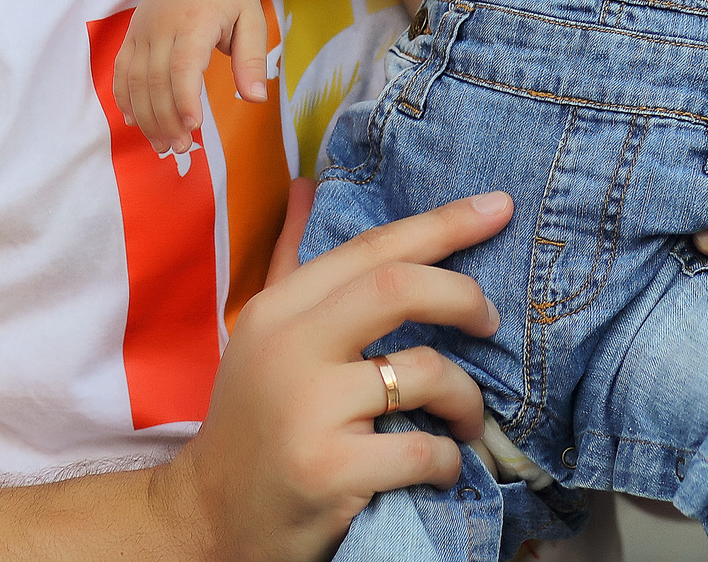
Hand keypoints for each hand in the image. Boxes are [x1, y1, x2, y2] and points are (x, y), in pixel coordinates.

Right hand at [113, 0, 272, 157]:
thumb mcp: (253, 20)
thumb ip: (252, 60)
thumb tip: (255, 99)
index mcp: (195, 20)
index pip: (182, 65)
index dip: (183, 99)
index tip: (193, 127)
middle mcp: (162, 24)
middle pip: (155, 80)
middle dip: (165, 119)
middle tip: (180, 148)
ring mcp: (142, 28)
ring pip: (134, 80)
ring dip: (145, 116)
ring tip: (162, 144)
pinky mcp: (132, 32)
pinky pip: (121, 70)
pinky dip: (124, 98)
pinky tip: (135, 121)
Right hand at [159, 186, 512, 561]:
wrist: (207, 521)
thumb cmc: (252, 423)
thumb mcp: (261, 336)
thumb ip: (289, 261)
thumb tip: (305, 186)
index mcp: (278, 310)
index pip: (370, 247)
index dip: (443, 223)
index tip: (500, 208)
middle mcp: (288, 349)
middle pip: (398, 288)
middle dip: (463, 297)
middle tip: (491, 321)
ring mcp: (307, 410)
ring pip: (425, 374)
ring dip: (466, 399)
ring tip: (464, 418)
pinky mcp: (328, 470)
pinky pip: (423, 449)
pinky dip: (448, 458)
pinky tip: (441, 466)